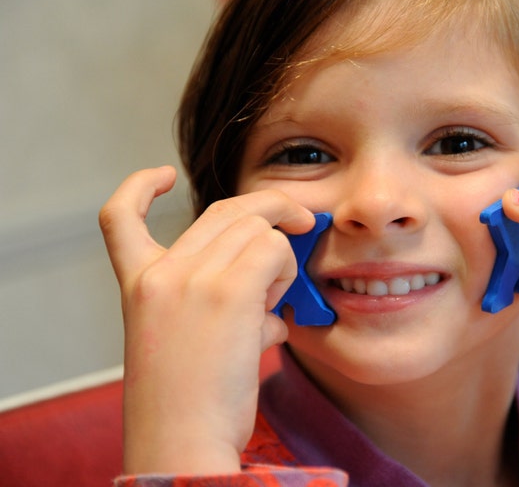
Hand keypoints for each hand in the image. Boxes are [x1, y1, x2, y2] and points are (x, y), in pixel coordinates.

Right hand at [99, 166, 314, 474]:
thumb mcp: (183, 341)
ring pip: (259, 227)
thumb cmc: (189, 404)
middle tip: (300, 224)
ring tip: (273, 302)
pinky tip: (279, 310)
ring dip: (280, 257)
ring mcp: (193, 278)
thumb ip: (218, 301)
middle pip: (226, 209)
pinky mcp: (229, 291)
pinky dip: (287, 272)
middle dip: (270, 208)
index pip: (119, 217)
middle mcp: (162, 273)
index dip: (137, 186)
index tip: (160, 175)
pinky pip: (274, 250)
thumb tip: (274, 299)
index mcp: (139, 285)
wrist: (181, 442)